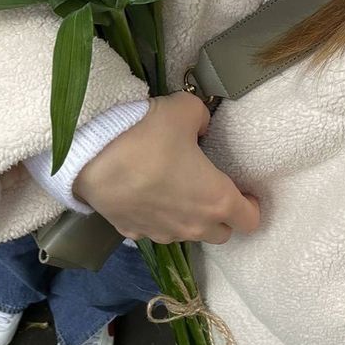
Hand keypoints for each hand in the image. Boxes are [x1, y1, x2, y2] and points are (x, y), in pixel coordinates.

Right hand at [72, 91, 260, 244]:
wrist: (93, 158)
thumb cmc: (147, 136)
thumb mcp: (184, 109)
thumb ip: (202, 117)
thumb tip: (200, 126)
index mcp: (216, 200)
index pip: (251, 220)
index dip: (251, 204)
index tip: (242, 188)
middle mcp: (194, 226)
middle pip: (221, 233)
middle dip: (221, 215)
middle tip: (209, 187)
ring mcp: (161, 234)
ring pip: (187, 235)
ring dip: (188, 219)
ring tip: (173, 190)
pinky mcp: (132, 233)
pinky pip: (153, 230)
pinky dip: (155, 218)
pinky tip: (143, 195)